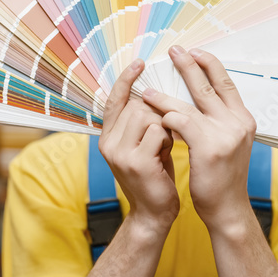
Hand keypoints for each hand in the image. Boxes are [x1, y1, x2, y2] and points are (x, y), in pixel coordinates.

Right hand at [99, 59, 177, 235]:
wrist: (154, 214)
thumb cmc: (155, 177)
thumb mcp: (143, 146)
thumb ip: (141, 124)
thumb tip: (151, 93)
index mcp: (108, 137)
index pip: (114, 100)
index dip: (125, 80)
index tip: (140, 62)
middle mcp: (108, 143)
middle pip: (137, 105)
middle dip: (158, 113)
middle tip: (164, 136)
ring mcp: (119, 153)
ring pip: (147, 115)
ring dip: (165, 126)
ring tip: (165, 147)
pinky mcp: (136, 162)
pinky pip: (158, 131)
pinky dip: (168, 138)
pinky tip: (167, 154)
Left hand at [142, 46, 256, 231]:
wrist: (227, 208)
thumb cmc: (222, 178)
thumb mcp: (227, 144)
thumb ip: (219, 122)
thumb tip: (199, 101)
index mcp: (244, 119)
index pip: (227, 83)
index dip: (211, 65)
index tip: (195, 52)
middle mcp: (238, 122)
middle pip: (210, 85)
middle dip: (190, 65)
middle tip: (174, 50)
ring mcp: (226, 134)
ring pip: (190, 103)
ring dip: (166, 95)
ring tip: (147, 89)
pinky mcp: (209, 146)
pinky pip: (180, 122)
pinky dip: (165, 116)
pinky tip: (154, 116)